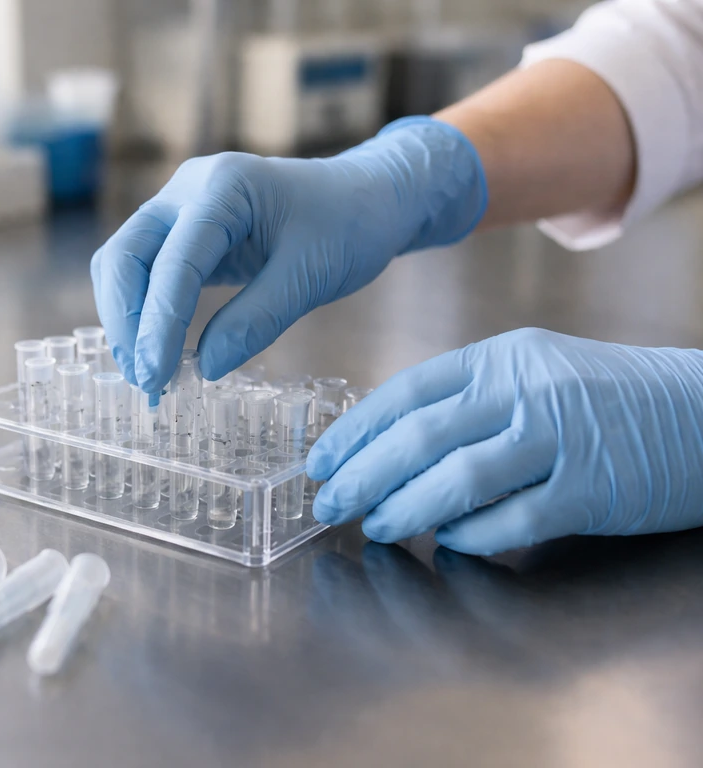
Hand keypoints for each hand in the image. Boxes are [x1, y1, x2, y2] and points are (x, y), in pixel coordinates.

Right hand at [91, 117, 485, 392]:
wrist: (365, 197)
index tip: (157, 377)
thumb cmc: (348, 226)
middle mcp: (189, 188)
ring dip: (128, 320)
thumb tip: (204, 368)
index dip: (160, 322)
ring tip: (148, 375)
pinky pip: (145, 270)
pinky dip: (144, 311)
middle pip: (124, 255)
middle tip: (145, 381)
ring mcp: (180, 206)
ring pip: (125, 263)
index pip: (175, 260)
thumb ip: (257, 320)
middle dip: (127, 322)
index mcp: (225, 187)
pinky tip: (157, 351)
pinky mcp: (182, 230)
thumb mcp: (310, 276)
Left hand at [307, 328, 702, 554]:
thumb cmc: (606, 397)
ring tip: (375, 527)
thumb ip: (467, 402)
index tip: (321, 461)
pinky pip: (512, 520)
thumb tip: (388, 445)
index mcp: (502, 357)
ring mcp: (561, 439)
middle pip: (420, 437)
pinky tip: (446, 541)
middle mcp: (526, 391)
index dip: (356, 430)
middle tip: (330, 504)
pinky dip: (470, 535)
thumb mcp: (532, 374)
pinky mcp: (591, 491)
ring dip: (405, 509)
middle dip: (362, 475)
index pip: (407, 392)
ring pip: (459, 479)